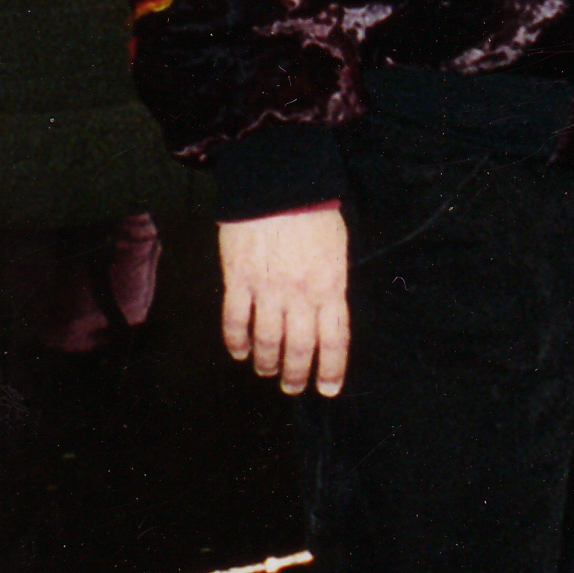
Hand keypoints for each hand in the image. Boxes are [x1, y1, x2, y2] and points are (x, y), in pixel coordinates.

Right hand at [219, 208, 349, 396]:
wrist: (278, 183)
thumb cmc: (314, 211)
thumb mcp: (337, 249)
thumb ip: (333, 284)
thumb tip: (327, 315)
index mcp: (331, 285)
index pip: (335, 339)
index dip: (332, 369)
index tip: (328, 389)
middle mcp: (301, 294)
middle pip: (299, 348)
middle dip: (296, 375)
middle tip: (292, 388)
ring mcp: (268, 289)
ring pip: (267, 341)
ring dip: (267, 363)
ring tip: (267, 372)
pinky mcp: (238, 280)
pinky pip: (236, 321)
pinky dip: (237, 342)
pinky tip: (239, 352)